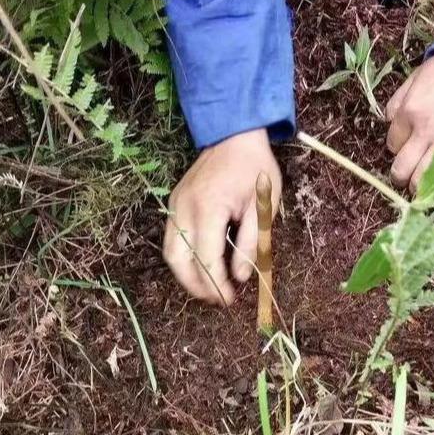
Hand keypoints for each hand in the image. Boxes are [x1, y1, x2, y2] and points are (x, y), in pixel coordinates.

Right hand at [163, 129, 281, 304]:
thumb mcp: (263, 206)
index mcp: (209, 208)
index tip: (230, 298)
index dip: (217, 284)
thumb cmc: (254, 169)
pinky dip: (183, 260)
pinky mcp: (173, 204)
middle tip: (218, 299)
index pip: (206, 259)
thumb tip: (239, 276)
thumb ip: (251, 243)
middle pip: (180, 261)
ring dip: (186, 276)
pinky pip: (171, 240)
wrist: (233, 135)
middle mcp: (185, 208)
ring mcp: (175, 206)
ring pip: (170, 253)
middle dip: (197, 287)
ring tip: (208, 289)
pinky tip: (200, 268)